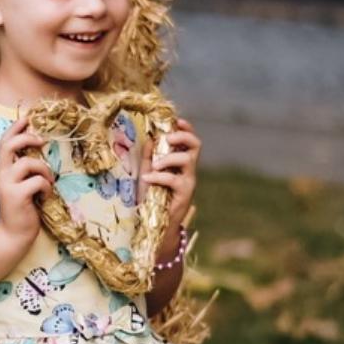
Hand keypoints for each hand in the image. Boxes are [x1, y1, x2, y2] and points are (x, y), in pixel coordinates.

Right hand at [0, 116, 53, 253]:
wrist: (14, 234)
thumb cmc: (22, 207)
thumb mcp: (20, 183)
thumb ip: (24, 167)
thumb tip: (39, 147)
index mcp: (2, 169)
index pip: (4, 141)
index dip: (16, 127)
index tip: (29, 117)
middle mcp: (1, 174)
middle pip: (9, 144)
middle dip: (27, 137)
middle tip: (42, 141)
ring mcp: (7, 184)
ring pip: (30, 163)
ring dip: (45, 170)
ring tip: (48, 182)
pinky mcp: (17, 196)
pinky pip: (38, 181)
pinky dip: (47, 187)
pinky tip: (44, 196)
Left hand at [141, 116, 199, 235]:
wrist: (157, 221)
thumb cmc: (153, 196)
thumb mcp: (147, 172)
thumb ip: (148, 156)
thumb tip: (149, 138)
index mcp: (181, 162)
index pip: (190, 141)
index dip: (186, 129)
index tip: (177, 121)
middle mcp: (188, 169)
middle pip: (196, 145)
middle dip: (183, 137)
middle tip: (168, 139)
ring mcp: (188, 181)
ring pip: (188, 159)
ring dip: (169, 158)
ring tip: (155, 165)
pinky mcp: (185, 193)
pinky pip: (174, 179)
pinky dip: (159, 176)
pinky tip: (147, 179)